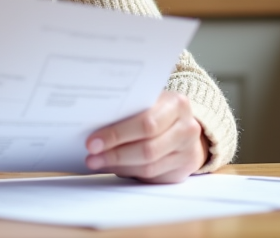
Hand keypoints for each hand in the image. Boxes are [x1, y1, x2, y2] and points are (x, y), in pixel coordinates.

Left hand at [84, 90, 208, 182]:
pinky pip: (152, 177)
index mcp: (177, 104)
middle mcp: (187, 128)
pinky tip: (114, 166)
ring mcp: (188, 152)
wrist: (184, 126)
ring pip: (149, 167)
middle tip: (91, 155)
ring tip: (97, 162)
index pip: (146, 123)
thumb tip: (93, 127)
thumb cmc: (158, 111)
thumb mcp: (148, 102)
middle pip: (148, 149)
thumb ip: (128, 110)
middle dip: (115, 154)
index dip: (117, 134)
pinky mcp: (183, 171)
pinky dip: (129, 172)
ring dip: (119, 166)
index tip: (92, 141)